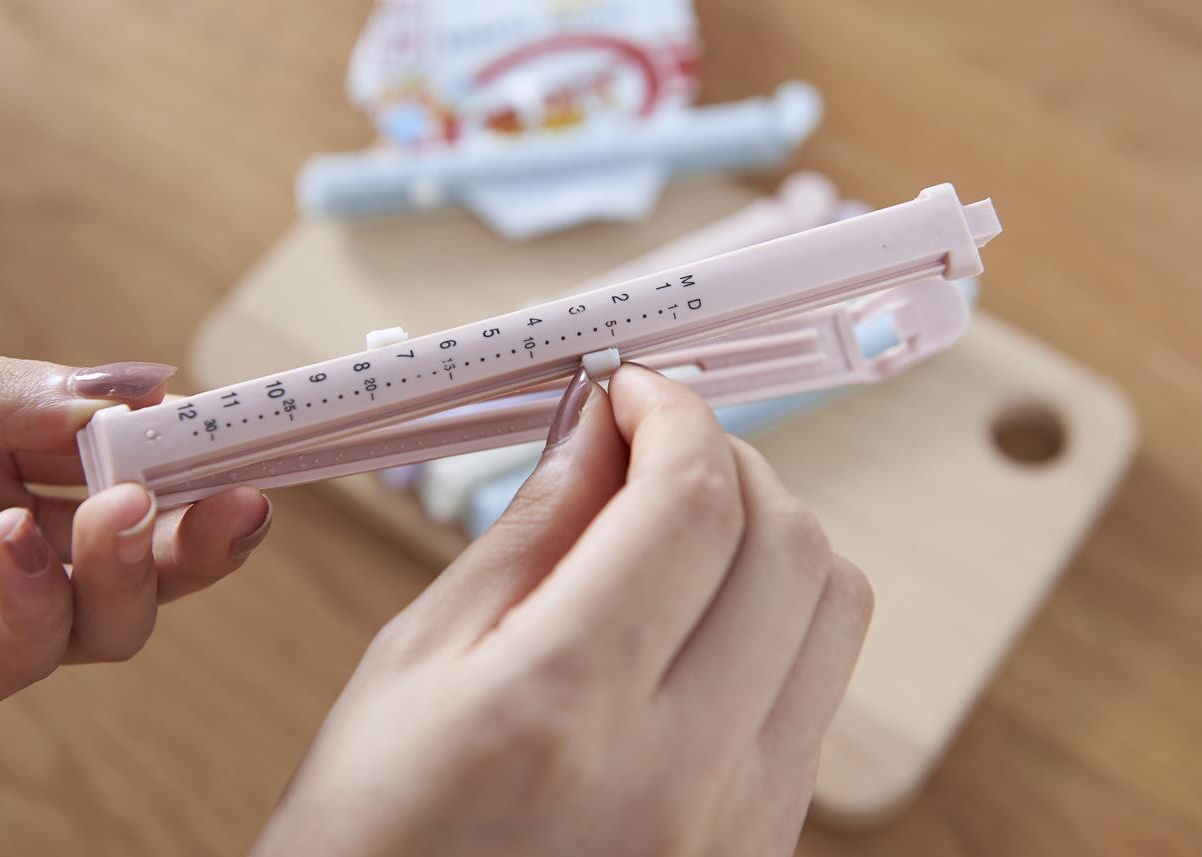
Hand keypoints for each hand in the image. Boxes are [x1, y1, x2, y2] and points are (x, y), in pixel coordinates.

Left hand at [0, 331, 270, 735]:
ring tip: (114, 506)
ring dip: (135, 563)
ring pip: (114, 612)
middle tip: (243, 498)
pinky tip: (6, 539)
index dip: (197, 446)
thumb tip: (149, 383)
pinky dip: (40, 596)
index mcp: (6, 448)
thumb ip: (11, 390)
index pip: (130, 453)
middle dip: (205, 526)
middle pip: (148, 545)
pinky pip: (28, 650)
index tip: (254, 430)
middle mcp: (12, 527)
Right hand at [254, 364, 872, 855]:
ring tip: (677, 527)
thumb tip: (596, 431)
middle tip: (652, 444)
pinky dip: (773, 619)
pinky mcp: (763, 851)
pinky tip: (693, 618)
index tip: (633, 390)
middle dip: (726, 458)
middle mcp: (682, 774)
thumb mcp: (413, 666)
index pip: (691, 502)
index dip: (673, 413)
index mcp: (565, 708)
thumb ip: (528, 532)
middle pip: (790, 543)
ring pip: (833, 611)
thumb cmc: (368, 845)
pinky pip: (817, 692)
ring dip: (766, 534)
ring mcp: (740, 825)